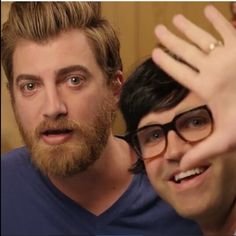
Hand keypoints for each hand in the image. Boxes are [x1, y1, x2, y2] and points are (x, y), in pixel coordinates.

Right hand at [152, 5, 235, 168]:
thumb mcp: (226, 141)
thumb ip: (202, 151)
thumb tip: (180, 166)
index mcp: (206, 88)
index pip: (179, 72)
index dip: (165, 62)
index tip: (154, 52)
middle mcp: (213, 68)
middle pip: (185, 51)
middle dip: (170, 40)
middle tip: (158, 29)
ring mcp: (229, 54)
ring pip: (202, 38)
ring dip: (188, 27)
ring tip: (175, 18)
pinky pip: (227, 29)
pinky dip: (218, 19)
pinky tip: (208, 10)